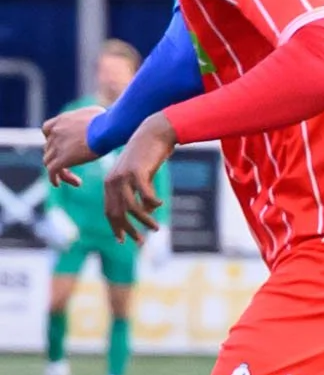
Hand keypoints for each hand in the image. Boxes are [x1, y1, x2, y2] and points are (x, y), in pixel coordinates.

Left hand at [42, 104, 105, 187]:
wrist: (107, 128)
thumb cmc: (109, 121)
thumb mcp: (97, 114)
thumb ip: (91, 119)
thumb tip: (101, 122)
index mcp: (62, 120)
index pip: (47, 129)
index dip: (52, 139)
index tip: (61, 146)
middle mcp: (55, 132)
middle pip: (49, 148)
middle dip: (59, 158)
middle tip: (74, 167)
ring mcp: (56, 146)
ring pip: (49, 162)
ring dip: (60, 171)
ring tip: (75, 180)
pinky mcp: (61, 159)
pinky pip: (52, 172)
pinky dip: (54, 178)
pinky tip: (58, 184)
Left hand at [102, 114, 176, 242]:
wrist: (153, 132)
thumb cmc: (149, 154)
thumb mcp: (142, 176)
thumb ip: (140, 193)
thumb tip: (147, 211)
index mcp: (110, 183)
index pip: (110, 211)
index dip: (116, 228)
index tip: (124, 241)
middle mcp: (113, 181)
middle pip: (117, 213)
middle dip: (128, 230)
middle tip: (140, 242)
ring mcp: (124, 176)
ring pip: (131, 207)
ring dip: (144, 221)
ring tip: (156, 228)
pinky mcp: (137, 172)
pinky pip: (145, 195)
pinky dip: (153, 203)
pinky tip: (161, 204)